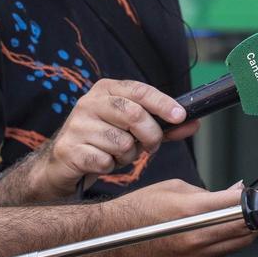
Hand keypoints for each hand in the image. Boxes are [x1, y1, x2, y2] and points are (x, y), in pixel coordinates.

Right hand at [36, 79, 195, 197]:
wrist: (64, 163)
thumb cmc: (104, 141)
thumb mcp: (135, 129)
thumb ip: (164, 126)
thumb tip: (193, 123)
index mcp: (106, 89)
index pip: (140, 91)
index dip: (163, 103)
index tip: (180, 116)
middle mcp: (89, 103)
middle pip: (134, 115)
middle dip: (151, 135)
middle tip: (152, 146)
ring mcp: (76, 125)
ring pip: (121, 142)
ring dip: (128, 155)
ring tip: (119, 154)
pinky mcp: (68, 149)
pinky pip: (104, 161)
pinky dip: (111, 166)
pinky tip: (102, 162)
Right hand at [106, 180, 257, 256]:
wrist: (111, 236)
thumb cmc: (139, 208)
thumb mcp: (176, 187)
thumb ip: (210, 192)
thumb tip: (236, 192)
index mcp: (193, 211)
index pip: (238, 206)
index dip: (253, 200)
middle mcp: (196, 235)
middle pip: (244, 229)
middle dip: (257, 217)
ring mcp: (194, 254)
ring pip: (237, 245)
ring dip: (248, 232)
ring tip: (250, 220)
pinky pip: (222, 254)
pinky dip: (232, 243)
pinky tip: (231, 232)